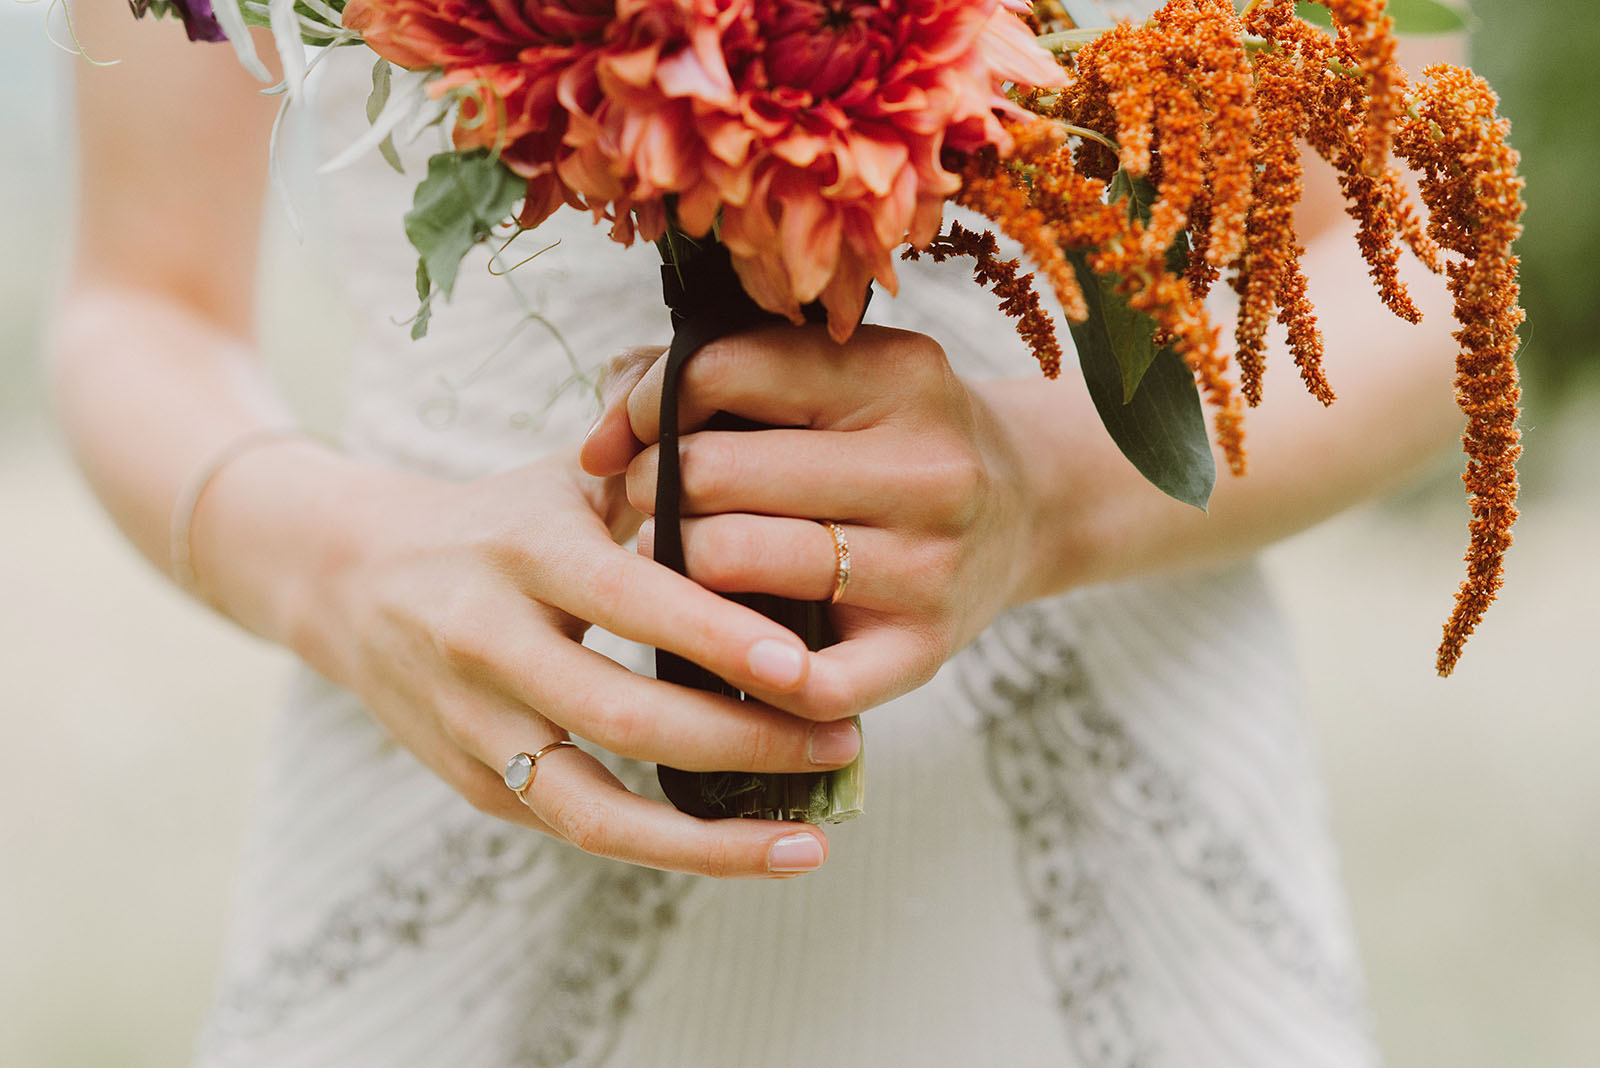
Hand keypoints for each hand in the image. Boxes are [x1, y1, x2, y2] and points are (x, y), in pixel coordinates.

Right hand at [293, 356, 858, 877]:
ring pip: (594, 807)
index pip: (629, 601)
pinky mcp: (471, 783)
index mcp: (521, 550)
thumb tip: (782, 488)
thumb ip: (660, 479)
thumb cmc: (496, 522)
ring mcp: (471, 724)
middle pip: (623, 715)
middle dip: (745, 739)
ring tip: (806, 840)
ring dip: (710, 838)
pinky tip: (741, 844)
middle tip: (843, 741)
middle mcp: (484, 641)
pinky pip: (576, 829)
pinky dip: (664, 846)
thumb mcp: (565, 481)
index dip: (718, 638)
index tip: (805, 665)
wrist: (351, 578)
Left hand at [582, 325, 1038, 721]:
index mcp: (897, 375)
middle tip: (658, 504)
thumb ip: (711, 375)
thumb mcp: (836, 375)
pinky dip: (749, 671)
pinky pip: (804, 682)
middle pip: (710, 474)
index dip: (646, 406)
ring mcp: (930, 565)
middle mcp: (926, 468)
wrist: (1029, 508)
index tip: (632, 435)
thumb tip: (598, 442)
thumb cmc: (892, 435)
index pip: (717, 372)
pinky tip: (731, 645)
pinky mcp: (924, 652)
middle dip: (654, 487)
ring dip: (679, 565)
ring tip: (688, 558)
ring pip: (732, 561)